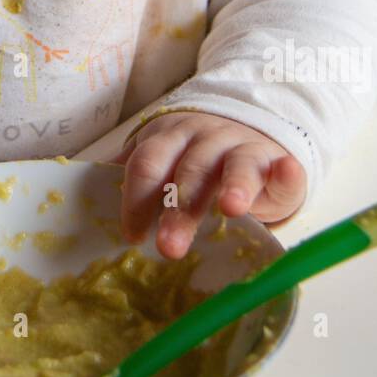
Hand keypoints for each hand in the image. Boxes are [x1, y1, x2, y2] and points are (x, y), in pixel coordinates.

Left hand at [111, 110, 307, 259]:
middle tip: (169, 247)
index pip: (148, 163)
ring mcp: (245, 149)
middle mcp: (207, 140)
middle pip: (189, 171)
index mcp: (170, 139)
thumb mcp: (166, 158)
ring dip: (235, 185)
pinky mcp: (281, 163)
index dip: (138, 197)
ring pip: (237, 165)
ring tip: (232, 208)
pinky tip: (286, 172)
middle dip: (179, 209)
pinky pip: (285, 168)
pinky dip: (286, 171)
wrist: (252, 129)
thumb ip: (138, 175)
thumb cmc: (198, 158)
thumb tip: (90, 192)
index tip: (133, 235)